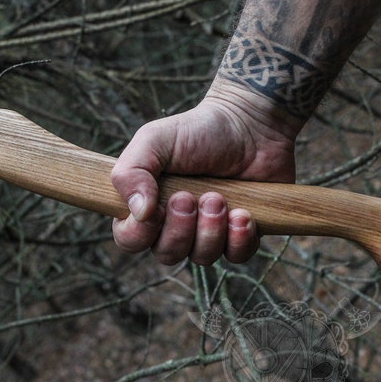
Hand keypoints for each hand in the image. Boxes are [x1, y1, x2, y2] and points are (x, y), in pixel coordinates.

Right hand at [111, 81, 299, 265]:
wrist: (250, 124)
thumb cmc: (198, 131)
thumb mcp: (154, 140)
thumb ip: (132, 172)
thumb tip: (138, 213)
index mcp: (146, 204)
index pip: (130, 239)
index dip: (140, 233)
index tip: (156, 209)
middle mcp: (175, 224)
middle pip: (167, 254)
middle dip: (180, 229)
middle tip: (191, 197)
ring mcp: (209, 231)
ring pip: (202, 257)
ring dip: (210, 230)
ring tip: (218, 197)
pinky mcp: (240, 233)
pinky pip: (236, 255)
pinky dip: (239, 239)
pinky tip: (243, 213)